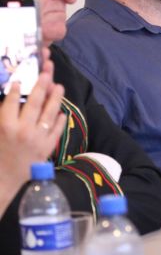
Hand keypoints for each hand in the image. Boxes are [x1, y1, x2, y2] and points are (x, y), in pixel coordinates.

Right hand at [0, 49, 64, 198]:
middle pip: (34, 103)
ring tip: (59, 86)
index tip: (19, 79)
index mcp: (5, 126)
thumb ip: (2, 116)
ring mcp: (37, 139)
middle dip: (41, 86)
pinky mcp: (47, 147)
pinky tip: (61, 111)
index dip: (16, 89)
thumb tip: (10, 98)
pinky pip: (56, 130)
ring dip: (55, 98)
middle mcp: (22, 131)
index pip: (12, 102)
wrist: (4, 181)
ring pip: (49, 114)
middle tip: (47, 73)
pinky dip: (59, 119)